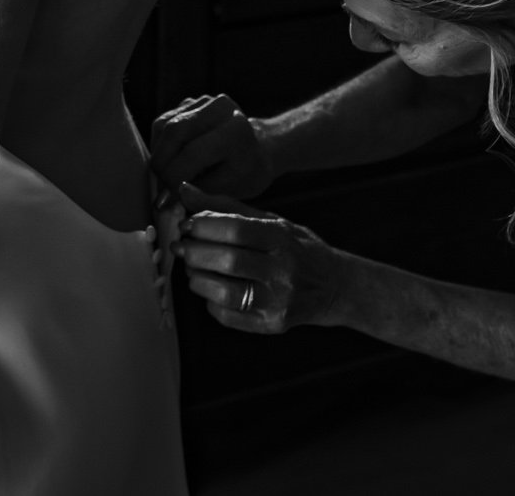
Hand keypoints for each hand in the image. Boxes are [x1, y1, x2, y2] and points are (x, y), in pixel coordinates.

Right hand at [150, 94, 276, 197]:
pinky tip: (169, 162)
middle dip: (161, 165)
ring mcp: (203, 101)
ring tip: (164, 177)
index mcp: (236, 129)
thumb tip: (164, 199)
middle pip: (174, 133)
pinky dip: (159, 145)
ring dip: (158, 155)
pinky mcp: (189, 102)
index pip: (192, 153)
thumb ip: (198, 194)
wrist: (257, 150)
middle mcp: (219, 107)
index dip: (173, 178)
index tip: (164, 200)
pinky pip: (162, 124)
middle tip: (160, 189)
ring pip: (163, 127)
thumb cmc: (246, 174)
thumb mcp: (230, 190)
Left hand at [170, 181, 347, 333]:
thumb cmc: (295, 247)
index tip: (186, 225)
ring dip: (197, 279)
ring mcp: (279, 301)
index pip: (236, 230)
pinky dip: (210, 301)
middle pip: (227, 262)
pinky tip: (210, 290)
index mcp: (282, 238)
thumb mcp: (269, 220)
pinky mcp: (272, 324)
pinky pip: (228, 316)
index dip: (203, 227)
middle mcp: (283, 270)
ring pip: (224, 293)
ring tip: (192, 268)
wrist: (333, 286)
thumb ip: (225, 206)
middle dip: (194, 253)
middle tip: (181, 247)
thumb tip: (183, 190)